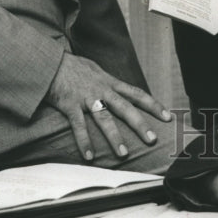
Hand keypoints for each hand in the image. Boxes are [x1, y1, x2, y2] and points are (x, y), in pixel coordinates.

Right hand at [46, 53, 171, 161]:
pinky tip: (90, 156)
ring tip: (124, 154)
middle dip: (139, 123)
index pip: (137, 94)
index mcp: (110, 82)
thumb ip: (108, 83)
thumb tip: (121, 93)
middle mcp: (102, 90)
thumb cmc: (74, 68)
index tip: (167, 117)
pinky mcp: (70, 104)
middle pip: (125, 107)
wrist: (50, 62)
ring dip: (114, 137)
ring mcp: (86, 98)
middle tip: (152, 139)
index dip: (153, 105)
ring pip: (104, 118)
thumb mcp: (96, 71)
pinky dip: (84, 141)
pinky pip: (78, 125)